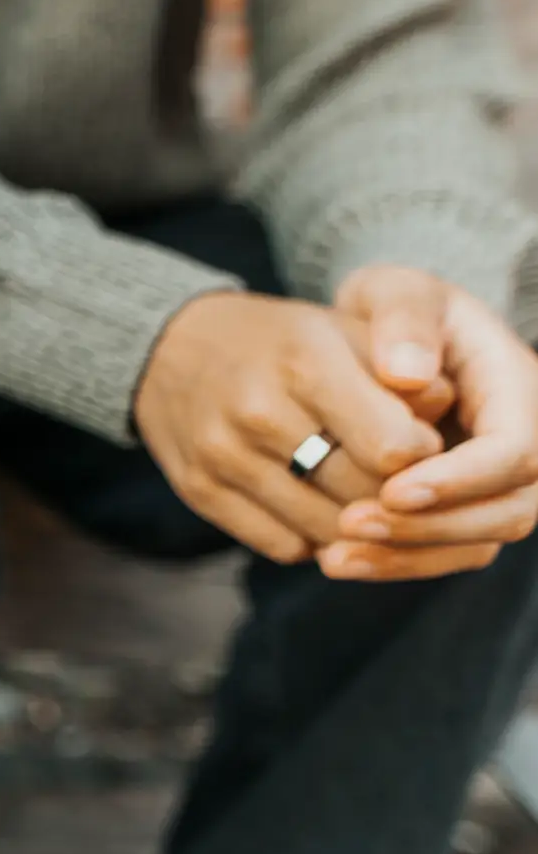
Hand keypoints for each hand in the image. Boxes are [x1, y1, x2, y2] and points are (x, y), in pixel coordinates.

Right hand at [135, 291, 441, 563]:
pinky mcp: (198, 489)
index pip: (393, 449)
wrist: (168, 347)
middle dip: (393, 497)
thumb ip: (405, 375)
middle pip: (363, 495)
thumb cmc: (279, 342)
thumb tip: (442, 423)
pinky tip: (311, 505)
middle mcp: (258, 410)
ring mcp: (222, 454)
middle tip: (394, 481)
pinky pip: (282, 547)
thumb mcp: (343, 332)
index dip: (421, 459)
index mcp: (305, 361)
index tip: (416, 447)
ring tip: (357, 496)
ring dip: (354, 525)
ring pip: (325, 531)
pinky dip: (309, 537)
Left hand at [333, 284, 537, 574]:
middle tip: (352, 523)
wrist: (390, 342)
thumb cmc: (397, 312)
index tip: (394, 488)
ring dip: (408, 556)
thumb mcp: (399, 292)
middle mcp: (525, 444)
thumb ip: (405, 318)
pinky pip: (445, 551)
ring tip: (334, 555)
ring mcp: (499, 484)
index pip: (515, 451)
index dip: (460, 479)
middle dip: (431, 527)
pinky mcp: (464, 510)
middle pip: (507, 510)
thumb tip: (408, 374)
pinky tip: (334, 560)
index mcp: (521, 389)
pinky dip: (396, 562)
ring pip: (477, 542)